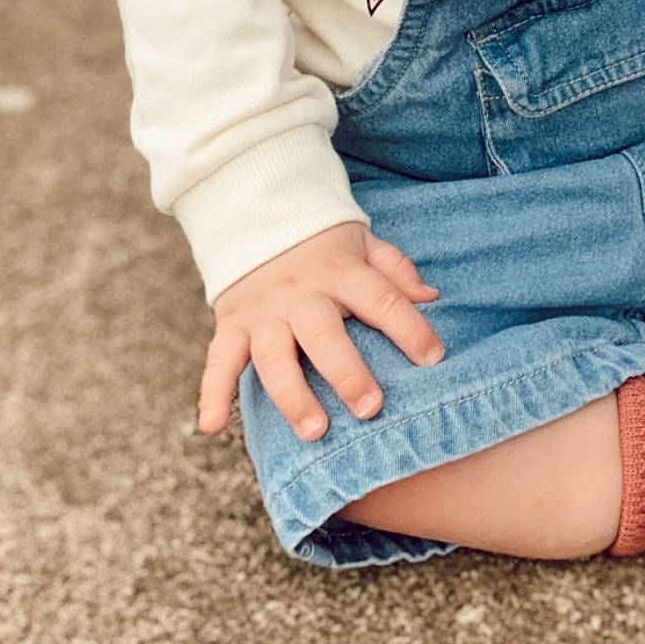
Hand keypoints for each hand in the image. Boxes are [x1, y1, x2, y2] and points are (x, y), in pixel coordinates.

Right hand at [201, 222, 441, 439]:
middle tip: (370, 408)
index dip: (409, 328)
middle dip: (347, 373)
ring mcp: (264, 311)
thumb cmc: (323, 243)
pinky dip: (211, 392)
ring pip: (275, 356)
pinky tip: (211, 426)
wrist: (256, 212)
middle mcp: (301, 293)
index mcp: (341, 271)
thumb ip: (396, 269)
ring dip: (293, 396)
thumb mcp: (363, 243)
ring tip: (314, 432)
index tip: (433, 358)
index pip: (381, 299)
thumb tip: (432, 298)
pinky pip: (219, 359)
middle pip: (325, 335)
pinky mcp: (232, 323)